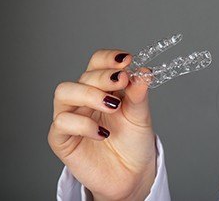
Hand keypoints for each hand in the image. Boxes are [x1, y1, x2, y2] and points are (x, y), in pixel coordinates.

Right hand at [48, 49, 156, 199]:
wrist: (131, 174)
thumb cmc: (133, 141)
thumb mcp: (141, 115)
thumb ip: (139, 95)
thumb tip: (143, 72)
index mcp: (103, 87)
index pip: (97, 62)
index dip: (108, 58)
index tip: (127, 60)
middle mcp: (84, 98)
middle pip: (83, 76)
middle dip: (103, 76)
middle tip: (122, 81)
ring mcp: (71, 117)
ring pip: (64, 92)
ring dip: (89, 94)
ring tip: (112, 105)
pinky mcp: (62, 139)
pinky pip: (62, 123)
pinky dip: (83, 124)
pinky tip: (103, 133)